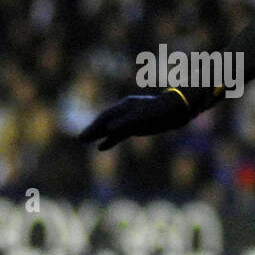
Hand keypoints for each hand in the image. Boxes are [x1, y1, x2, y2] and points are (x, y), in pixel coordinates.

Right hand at [77, 92, 192, 150]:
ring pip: (110, 129)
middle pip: (105, 122)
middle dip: (93, 131)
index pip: (105, 117)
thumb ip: (125, 122)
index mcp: (124, 107)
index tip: (86, 135)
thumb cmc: (159, 112)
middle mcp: (124, 112)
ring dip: (98, 136)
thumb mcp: (142, 117)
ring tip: (84, 142)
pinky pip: (119, 134)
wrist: (175, 112)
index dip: (95, 126)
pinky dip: (110, 140)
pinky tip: (101, 147)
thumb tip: (109, 128)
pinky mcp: (135, 127)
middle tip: (80, 139)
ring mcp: (129, 120)